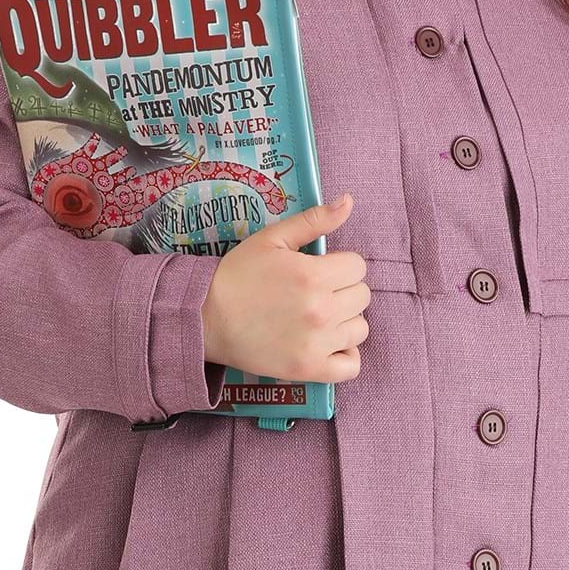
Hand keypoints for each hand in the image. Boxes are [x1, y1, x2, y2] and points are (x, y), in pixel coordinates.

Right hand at [200, 192, 369, 384]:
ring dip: (345, 321)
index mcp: (314, 275)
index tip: (321, 270)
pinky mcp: (309, 368)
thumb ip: (314, 220)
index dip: (341, 264)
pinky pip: (352, 367)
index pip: (358, 266)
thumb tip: (348, 201)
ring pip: (360, 329)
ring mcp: (317, 343)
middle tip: (317, 293)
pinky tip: (330, 344)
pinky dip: (346, 356)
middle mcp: (321, 310)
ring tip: (320, 317)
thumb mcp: (272, 238)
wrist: (206, 317)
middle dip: (343, 289)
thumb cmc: (237, 275)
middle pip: (362, 296)